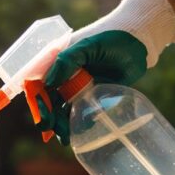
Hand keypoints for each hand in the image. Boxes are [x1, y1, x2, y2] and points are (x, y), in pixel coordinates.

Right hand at [39, 0, 174, 143]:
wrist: (138, 43)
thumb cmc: (110, 37)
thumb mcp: (86, 46)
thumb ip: (65, 62)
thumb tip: (47, 83)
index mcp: (56, 62)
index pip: (37, 84)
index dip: (36, 101)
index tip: (42, 115)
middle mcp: (63, 75)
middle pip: (48, 101)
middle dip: (48, 117)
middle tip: (53, 130)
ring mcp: (77, 86)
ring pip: (61, 109)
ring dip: (61, 124)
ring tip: (66, 137)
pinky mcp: (91, 94)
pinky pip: (79, 112)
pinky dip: (77, 122)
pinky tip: (80, 130)